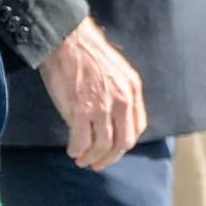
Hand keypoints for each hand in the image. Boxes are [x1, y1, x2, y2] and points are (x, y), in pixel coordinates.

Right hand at [37, 17, 148, 169]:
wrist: (68, 41)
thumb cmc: (87, 57)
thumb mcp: (115, 74)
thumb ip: (118, 96)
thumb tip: (112, 120)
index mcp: (132, 91)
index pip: (136, 128)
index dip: (124, 145)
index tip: (113, 151)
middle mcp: (122, 100)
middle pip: (122, 142)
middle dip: (110, 158)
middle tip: (97, 164)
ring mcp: (102, 107)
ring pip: (102, 146)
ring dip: (91, 158)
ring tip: (82, 160)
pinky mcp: (81, 110)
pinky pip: (82, 141)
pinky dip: (77, 150)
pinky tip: (72, 151)